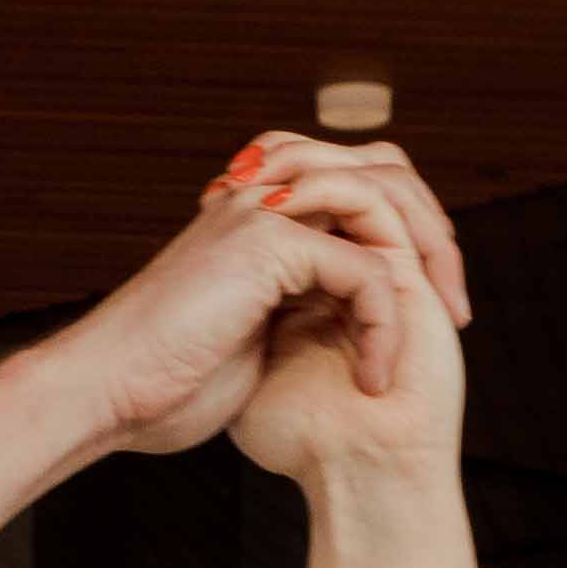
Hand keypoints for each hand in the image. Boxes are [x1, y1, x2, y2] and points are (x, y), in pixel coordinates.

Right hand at [50, 136, 471, 459]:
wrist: (109, 392)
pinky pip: (364, 268)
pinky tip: (373, 374)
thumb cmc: (166, 381)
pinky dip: (383, 325)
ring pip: (386, 207)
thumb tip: (346, 316)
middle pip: (389, 174)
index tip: (435, 309)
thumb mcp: (249, 333)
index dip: (411, 236)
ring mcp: (264, 208)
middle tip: (457, 310)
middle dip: (435, 239)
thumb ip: (296, 303)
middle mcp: (267, 193)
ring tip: (440, 330)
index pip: (366, 185)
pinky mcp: (268, 240)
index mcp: (264, 210)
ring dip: (425, 270)